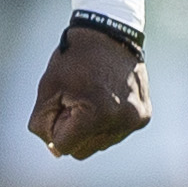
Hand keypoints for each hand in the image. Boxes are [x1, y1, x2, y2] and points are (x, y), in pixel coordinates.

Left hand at [28, 22, 149, 158]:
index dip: (55, 126)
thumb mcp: (47, 90)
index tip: (61, 103)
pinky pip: (114, 135)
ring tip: (91, 97)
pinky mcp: (143, 117)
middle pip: (82, 151)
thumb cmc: (73, 61)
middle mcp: (122, 121)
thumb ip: (43, 124)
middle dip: (71, 130)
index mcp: (97, 115)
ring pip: (98, 145)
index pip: (63, 146)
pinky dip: (104, 123)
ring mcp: (136, 120)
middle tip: (75, 99)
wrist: (110, 35)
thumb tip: (55, 152)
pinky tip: (104, 99)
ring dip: (88, 129)